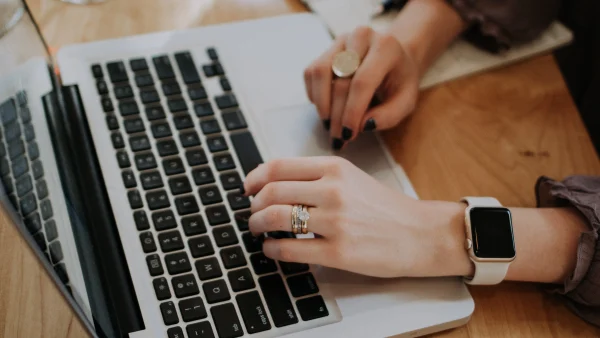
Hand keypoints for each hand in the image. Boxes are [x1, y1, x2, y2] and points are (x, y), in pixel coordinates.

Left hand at [243, 157, 470, 277]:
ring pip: (275, 218)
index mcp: (335, 168)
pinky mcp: (339, 252)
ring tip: (258, 230)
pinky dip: (272, 250)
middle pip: (271, 192)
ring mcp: (336, 222)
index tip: (247, 187)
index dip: (254, 177)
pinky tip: (271, 250)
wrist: (421, 234)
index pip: (279, 166)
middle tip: (251, 213)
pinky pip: (290, 249)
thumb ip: (317, 177)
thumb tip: (275, 184)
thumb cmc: (385, 208)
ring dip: (257, 225)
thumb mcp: (352, 178)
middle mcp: (333, 191)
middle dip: (253, 205)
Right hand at [304, 26, 419, 149]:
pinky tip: (327, 108)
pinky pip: (311, 73)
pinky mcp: (326, 49)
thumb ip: (389, 115)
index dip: (352, 111)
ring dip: (322, 105)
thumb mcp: (406, 101)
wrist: (393, 58)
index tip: (349, 134)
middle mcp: (361, 37)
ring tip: (329, 125)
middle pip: (340, 81)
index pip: (362, 81)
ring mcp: (340, 41)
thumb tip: (363, 125)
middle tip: (339, 138)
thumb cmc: (399, 81)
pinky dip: (314, 95)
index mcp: (385, 47)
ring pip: (320, 73)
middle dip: (337, 116)